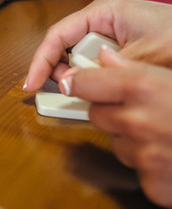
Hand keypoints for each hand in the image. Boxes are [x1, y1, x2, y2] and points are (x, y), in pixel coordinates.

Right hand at [25, 0, 171, 90]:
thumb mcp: (143, 56)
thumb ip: (104, 68)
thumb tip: (70, 83)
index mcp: (103, 12)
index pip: (57, 35)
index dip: (41, 61)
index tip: (32, 85)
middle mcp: (103, 19)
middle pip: (67, 48)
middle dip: (66, 72)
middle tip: (71, 95)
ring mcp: (112, 33)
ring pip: (83, 59)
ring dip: (88, 77)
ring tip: (100, 93)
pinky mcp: (122, 47)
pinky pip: (100, 64)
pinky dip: (101, 78)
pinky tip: (109, 89)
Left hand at [63, 49, 171, 206]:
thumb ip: (136, 67)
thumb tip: (102, 55)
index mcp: (141, 87)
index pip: (82, 83)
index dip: (79, 81)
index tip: (75, 81)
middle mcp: (137, 121)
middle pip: (97, 114)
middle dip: (113, 112)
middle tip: (142, 110)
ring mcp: (144, 154)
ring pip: (117, 143)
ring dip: (133, 140)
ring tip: (166, 133)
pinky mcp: (153, 183)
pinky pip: (137, 170)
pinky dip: (151, 166)